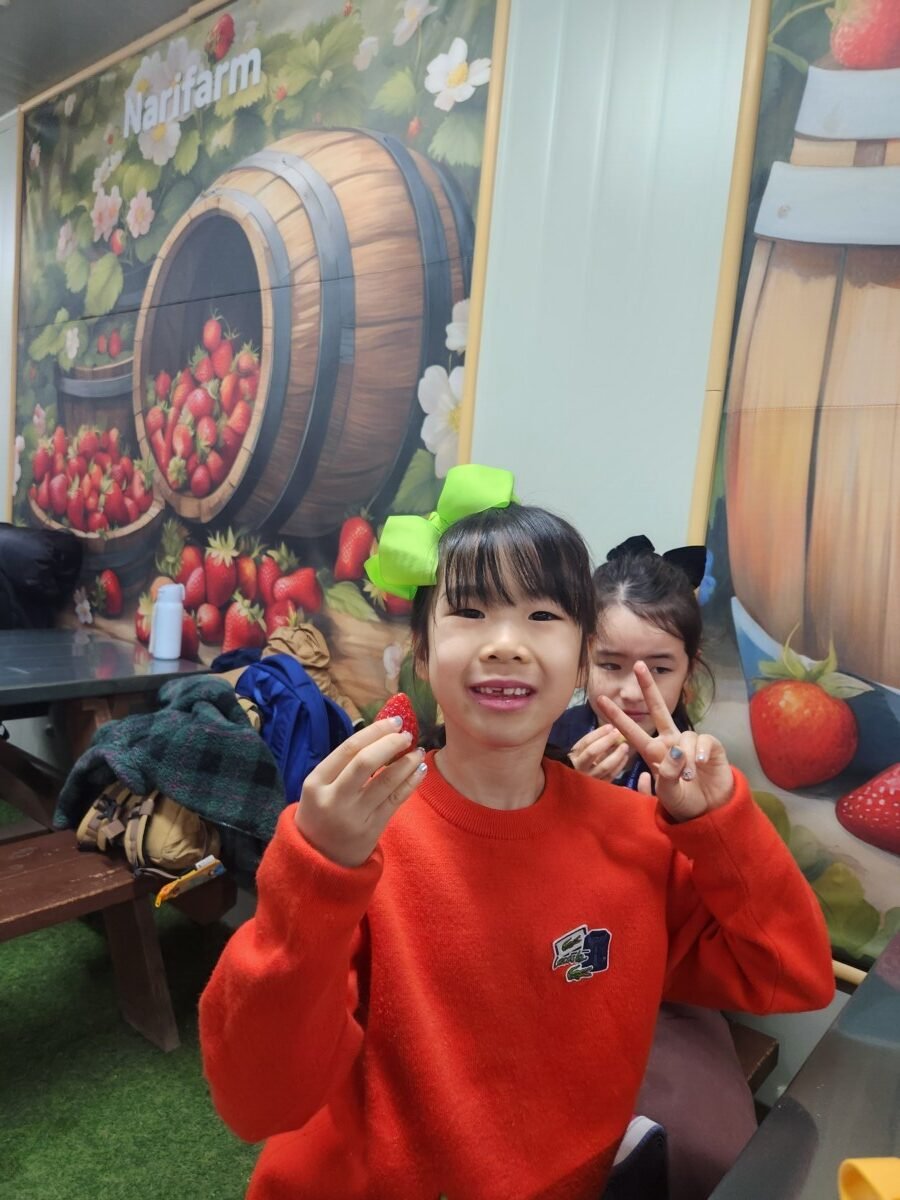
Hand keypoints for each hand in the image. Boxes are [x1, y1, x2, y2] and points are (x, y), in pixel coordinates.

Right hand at [295, 719, 425, 866]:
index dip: (374, 732)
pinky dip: (411, 782)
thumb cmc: (320, 814)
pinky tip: (420, 770)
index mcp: (315, 783)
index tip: (394, 721)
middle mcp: (334, 799)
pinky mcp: (371, 830)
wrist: (318, 860)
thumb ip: (342, 765)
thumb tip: (380, 734)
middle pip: (365, 762)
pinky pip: (396, 800)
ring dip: (406, 763)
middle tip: (407, 735)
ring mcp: (354, 816)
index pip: (348, 749)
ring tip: (418, 751)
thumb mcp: (318, 789)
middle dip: (390, 744)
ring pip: (385, 782)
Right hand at [569, 724, 631, 781]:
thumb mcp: (580, 752)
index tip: (610, 726)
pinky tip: (625, 757)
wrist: (574, 786)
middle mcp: (579, 767)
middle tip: (617, 733)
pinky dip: (619, 766)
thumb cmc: (580, 763)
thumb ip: (592, 742)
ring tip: (625, 746)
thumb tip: (611, 730)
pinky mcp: (599, 786)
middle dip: (606, 741)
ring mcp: (589, 778)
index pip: (585, 742)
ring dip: (616, 754)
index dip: (598, 733)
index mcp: (572, 756)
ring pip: (604, 766)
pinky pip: (611, 775)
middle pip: (592, 752)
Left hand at [596, 662, 733, 821]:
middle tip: (638, 665)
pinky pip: (702, 740)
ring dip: (685, 757)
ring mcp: (690, 743)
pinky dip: (699, 752)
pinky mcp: (710, 745)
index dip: (617, 716)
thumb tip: (675, 753)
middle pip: (658, 709)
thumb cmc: (684, 801)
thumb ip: (667, 775)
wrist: (710, 810)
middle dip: (648, 688)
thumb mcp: (668, 793)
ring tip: (688, 777)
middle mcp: (670, 742)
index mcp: (654, 753)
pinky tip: (700, 765)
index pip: (632, 731)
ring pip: (684, 735)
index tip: (600, 699)